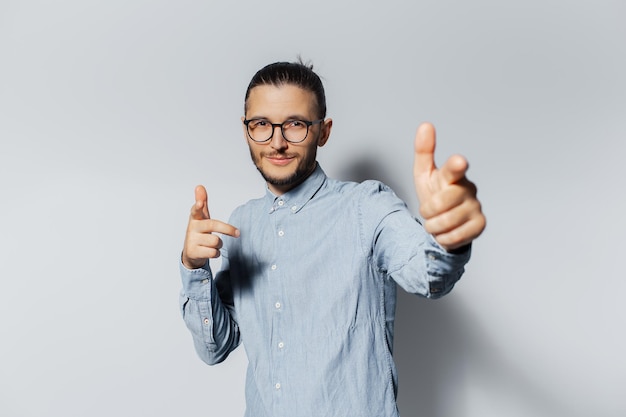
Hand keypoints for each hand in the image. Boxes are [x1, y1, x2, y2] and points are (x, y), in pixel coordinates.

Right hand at [182, 185, 239, 268]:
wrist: (191, 253)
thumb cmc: (199, 232)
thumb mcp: (201, 217)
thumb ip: (202, 202)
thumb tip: (199, 186)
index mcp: (195, 218)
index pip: (196, 210)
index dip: (198, 206)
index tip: (200, 203)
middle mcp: (192, 228)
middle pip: (213, 225)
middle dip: (227, 229)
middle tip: (237, 233)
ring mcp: (191, 240)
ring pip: (215, 241)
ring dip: (219, 244)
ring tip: (213, 245)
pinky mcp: (193, 252)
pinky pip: (213, 252)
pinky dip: (216, 253)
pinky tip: (210, 252)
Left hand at [413, 122, 485, 250]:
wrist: (443, 221)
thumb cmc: (435, 193)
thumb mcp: (424, 174)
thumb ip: (424, 152)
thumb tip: (426, 124)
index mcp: (453, 175)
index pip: (454, 169)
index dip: (456, 166)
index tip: (459, 162)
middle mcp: (468, 188)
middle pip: (441, 202)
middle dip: (428, 211)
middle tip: (428, 212)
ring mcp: (476, 206)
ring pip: (446, 221)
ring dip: (433, 226)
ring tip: (436, 222)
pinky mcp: (480, 224)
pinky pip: (455, 236)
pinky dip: (444, 238)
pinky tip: (446, 232)